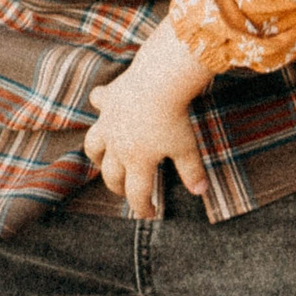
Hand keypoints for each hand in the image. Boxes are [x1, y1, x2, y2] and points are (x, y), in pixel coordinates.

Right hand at [84, 28, 210, 218]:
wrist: (157, 82)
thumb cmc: (174, 118)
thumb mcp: (186, 147)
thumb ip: (192, 171)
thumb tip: (200, 192)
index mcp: (137, 161)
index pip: (137, 193)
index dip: (143, 208)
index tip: (149, 214)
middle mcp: (117, 145)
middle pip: (111, 174)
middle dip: (117, 187)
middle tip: (124, 192)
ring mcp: (108, 122)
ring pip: (94, 144)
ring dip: (97, 155)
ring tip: (102, 160)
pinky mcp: (108, 99)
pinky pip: (98, 101)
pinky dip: (99, 103)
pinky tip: (100, 102)